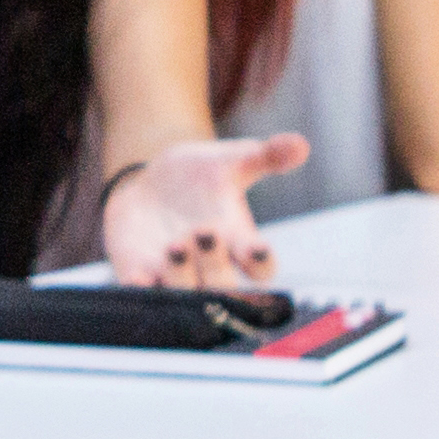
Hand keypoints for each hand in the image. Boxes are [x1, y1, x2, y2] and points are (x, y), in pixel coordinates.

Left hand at [101, 137, 303, 289]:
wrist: (150, 184)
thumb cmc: (199, 177)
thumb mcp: (230, 161)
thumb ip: (265, 156)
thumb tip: (300, 144)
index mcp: (238, 243)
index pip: (261, 268)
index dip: (261, 262)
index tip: (258, 248)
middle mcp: (210, 266)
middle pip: (222, 286)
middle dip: (214, 264)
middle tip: (204, 233)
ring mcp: (175, 275)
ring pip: (183, 294)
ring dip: (180, 276)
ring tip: (174, 247)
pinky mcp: (140, 274)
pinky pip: (142, 294)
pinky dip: (141, 289)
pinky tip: (137, 277)